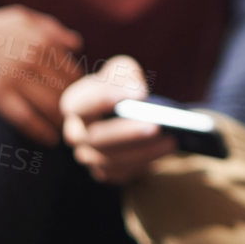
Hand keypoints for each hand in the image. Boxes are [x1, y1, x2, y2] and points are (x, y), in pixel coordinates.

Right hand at [0, 2, 83, 145]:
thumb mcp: (23, 18)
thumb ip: (52, 29)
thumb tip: (77, 45)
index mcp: (44, 40)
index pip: (74, 73)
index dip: (81, 92)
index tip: (81, 104)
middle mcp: (34, 58)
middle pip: (66, 92)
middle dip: (75, 111)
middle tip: (78, 125)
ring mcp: (15, 77)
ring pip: (50, 107)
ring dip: (62, 124)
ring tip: (65, 134)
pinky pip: (26, 119)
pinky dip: (41, 132)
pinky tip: (48, 140)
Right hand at [61, 56, 178, 183]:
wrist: (124, 113)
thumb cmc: (120, 86)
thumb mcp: (121, 71)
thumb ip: (124, 74)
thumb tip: (137, 93)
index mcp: (74, 104)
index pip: (82, 104)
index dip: (106, 98)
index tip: (139, 93)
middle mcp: (75, 133)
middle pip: (96, 137)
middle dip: (128, 132)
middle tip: (156, 125)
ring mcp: (88, 156)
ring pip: (111, 159)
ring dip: (143, 151)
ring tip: (170, 139)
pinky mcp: (106, 172)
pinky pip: (124, 172)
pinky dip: (146, 161)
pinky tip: (167, 148)